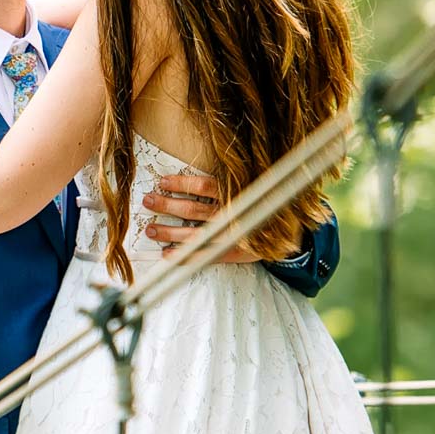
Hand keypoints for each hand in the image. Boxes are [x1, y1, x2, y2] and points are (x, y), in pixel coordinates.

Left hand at [140, 173, 263, 263]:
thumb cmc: (260, 205)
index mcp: (236, 195)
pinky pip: (203, 256)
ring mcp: (230, 236)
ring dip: (169, 232)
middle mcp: (231, 215)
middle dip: (167, 206)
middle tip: (148, 201)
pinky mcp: (231, 252)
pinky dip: (184, 256)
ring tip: (151, 230)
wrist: (287, 234)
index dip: (182, 184)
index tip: (162, 181)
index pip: (205, 187)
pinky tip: (166, 255)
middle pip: (193, 210)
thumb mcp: (250, 189)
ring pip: (194, 234)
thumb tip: (189, 177)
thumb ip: (228, 184)